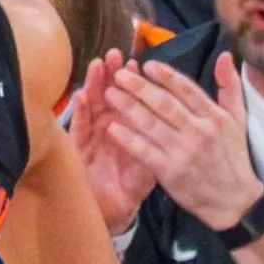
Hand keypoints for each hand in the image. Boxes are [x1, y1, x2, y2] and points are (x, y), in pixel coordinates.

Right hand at [68, 54, 159, 235]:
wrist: (115, 207)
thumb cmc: (134, 181)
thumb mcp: (156, 156)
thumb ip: (165, 131)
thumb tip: (185, 110)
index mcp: (128, 122)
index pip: (131, 96)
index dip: (135, 80)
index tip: (140, 63)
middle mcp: (107, 123)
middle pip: (108, 92)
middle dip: (112, 74)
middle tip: (115, 55)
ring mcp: (92, 134)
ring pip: (91, 104)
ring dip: (93, 84)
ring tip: (97, 66)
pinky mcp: (79, 149)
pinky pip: (79, 129)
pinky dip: (79, 113)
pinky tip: (80, 97)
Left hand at [99, 54, 263, 233]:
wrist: (234, 200)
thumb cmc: (233, 156)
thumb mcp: (238, 119)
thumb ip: (230, 86)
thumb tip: (223, 55)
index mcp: (214, 116)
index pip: (187, 90)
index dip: (166, 76)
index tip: (147, 64)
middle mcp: (199, 131)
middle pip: (165, 104)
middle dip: (140, 87)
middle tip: (119, 74)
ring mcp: (183, 152)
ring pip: (152, 124)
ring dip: (128, 107)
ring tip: (109, 93)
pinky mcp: (170, 172)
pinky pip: (145, 152)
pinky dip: (128, 139)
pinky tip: (112, 128)